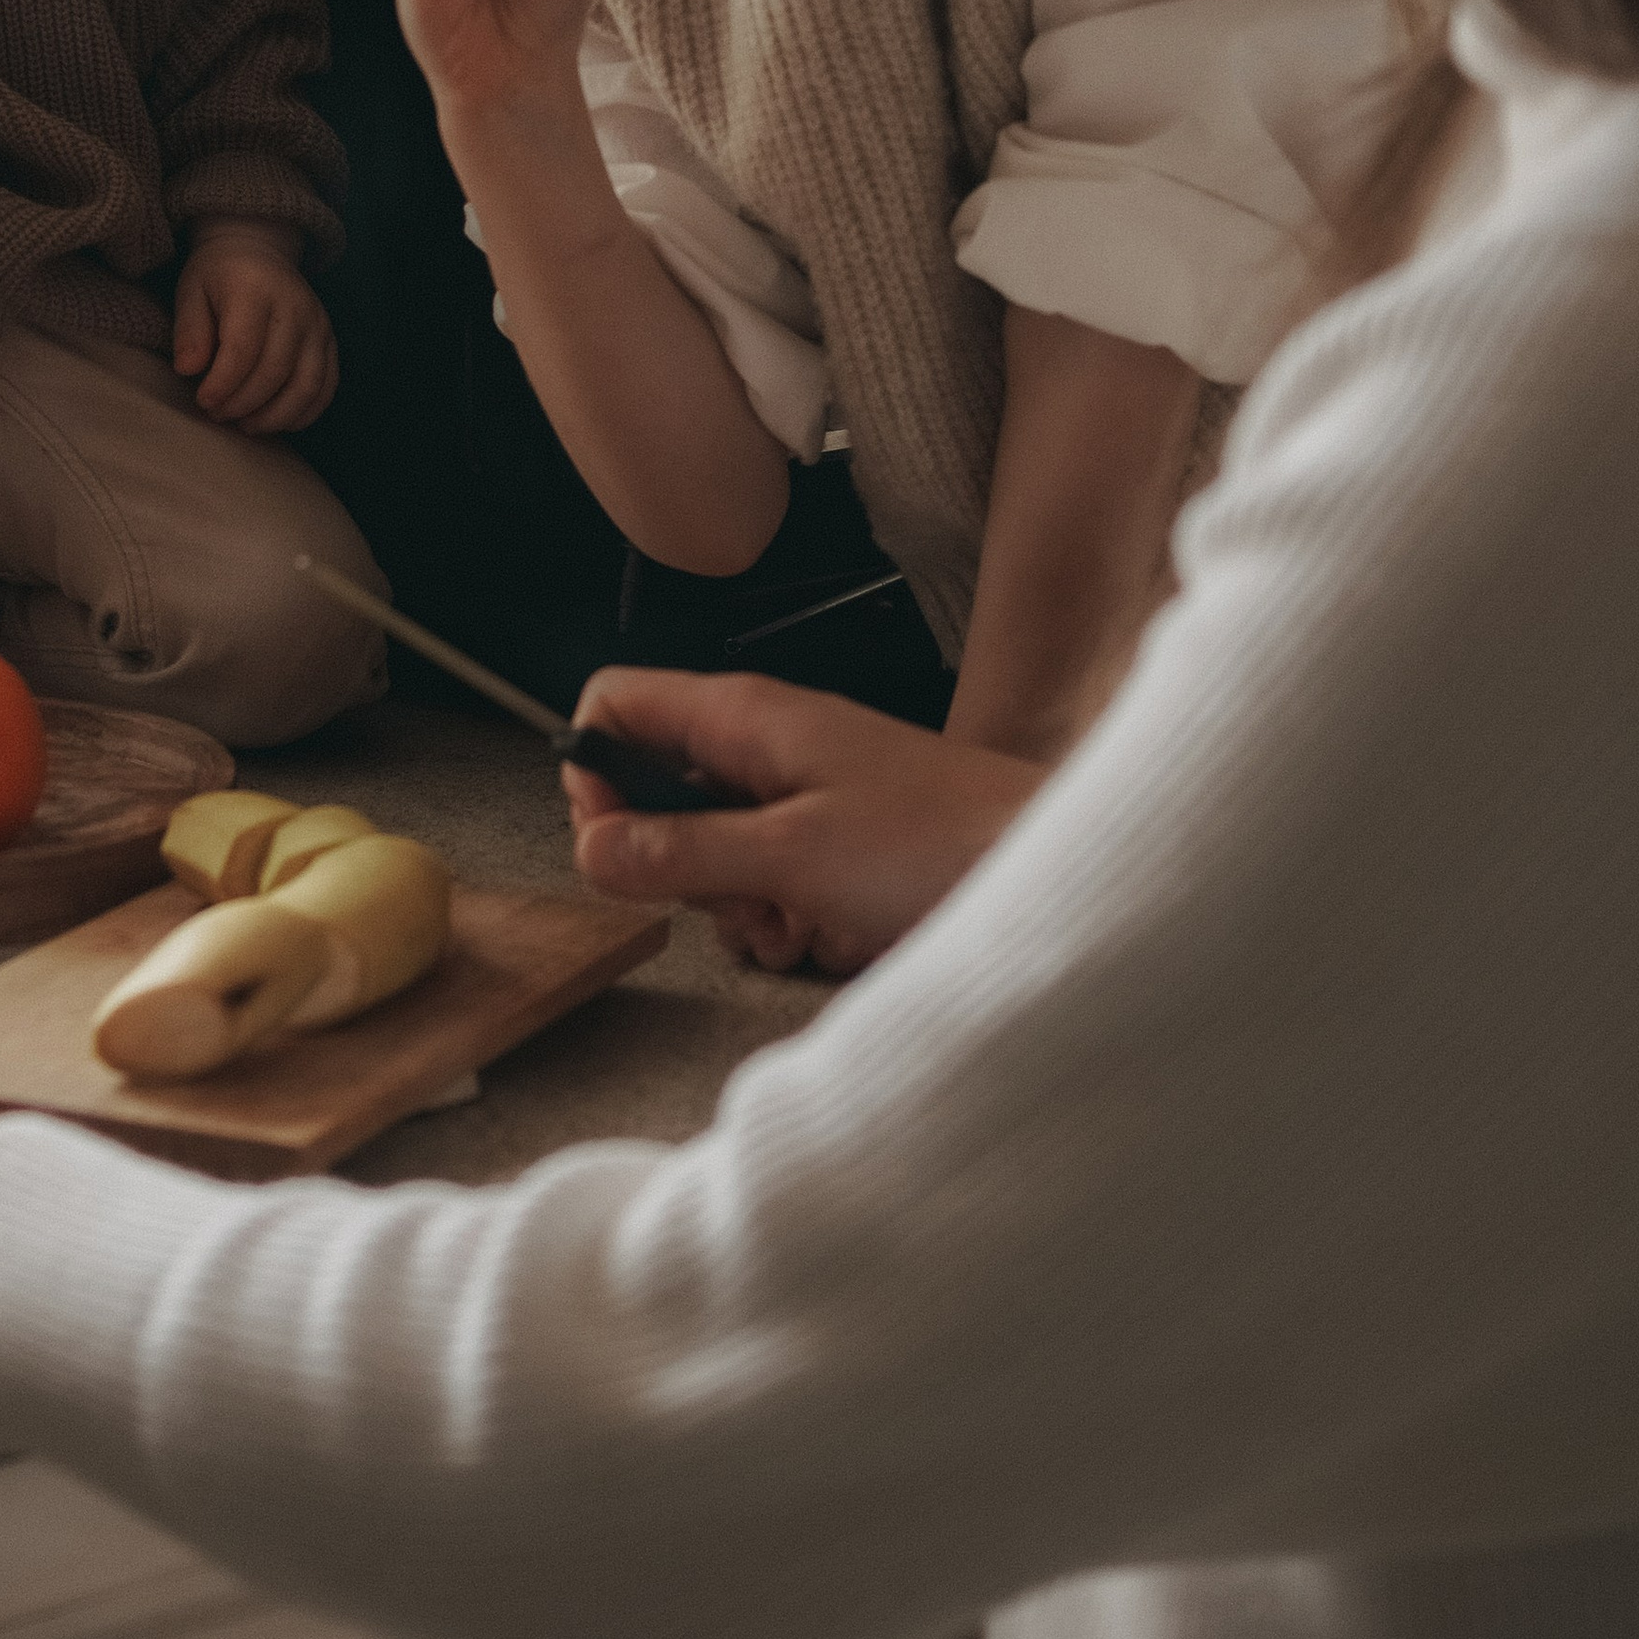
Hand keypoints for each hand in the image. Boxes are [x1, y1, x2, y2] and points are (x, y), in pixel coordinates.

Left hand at [174, 219, 338, 431]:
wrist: (257, 250)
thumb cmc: (218, 276)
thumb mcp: (191, 292)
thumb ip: (189, 330)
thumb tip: (188, 370)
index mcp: (255, 291)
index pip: (243, 349)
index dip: (223, 384)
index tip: (203, 401)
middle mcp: (295, 307)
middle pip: (275, 371)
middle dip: (243, 404)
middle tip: (217, 415)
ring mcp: (318, 326)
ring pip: (307, 385)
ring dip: (275, 416)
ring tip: (246, 425)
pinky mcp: (330, 342)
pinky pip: (326, 387)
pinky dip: (304, 413)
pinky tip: (276, 422)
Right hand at [559, 668, 1044, 975]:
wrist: (1047, 870)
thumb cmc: (939, 842)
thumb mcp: (790, 855)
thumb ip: (682, 850)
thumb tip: (591, 850)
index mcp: (744, 716)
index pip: (616, 705)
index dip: (596, 773)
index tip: (618, 845)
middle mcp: (763, 746)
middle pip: (654, 791)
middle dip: (672, 861)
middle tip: (726, 892)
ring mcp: (797, 795)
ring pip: (704, 848)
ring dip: (729, 902)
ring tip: (789, 920)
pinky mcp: (829, 844)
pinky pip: (760, 881)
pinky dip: (775, 916)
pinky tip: (821, 932)